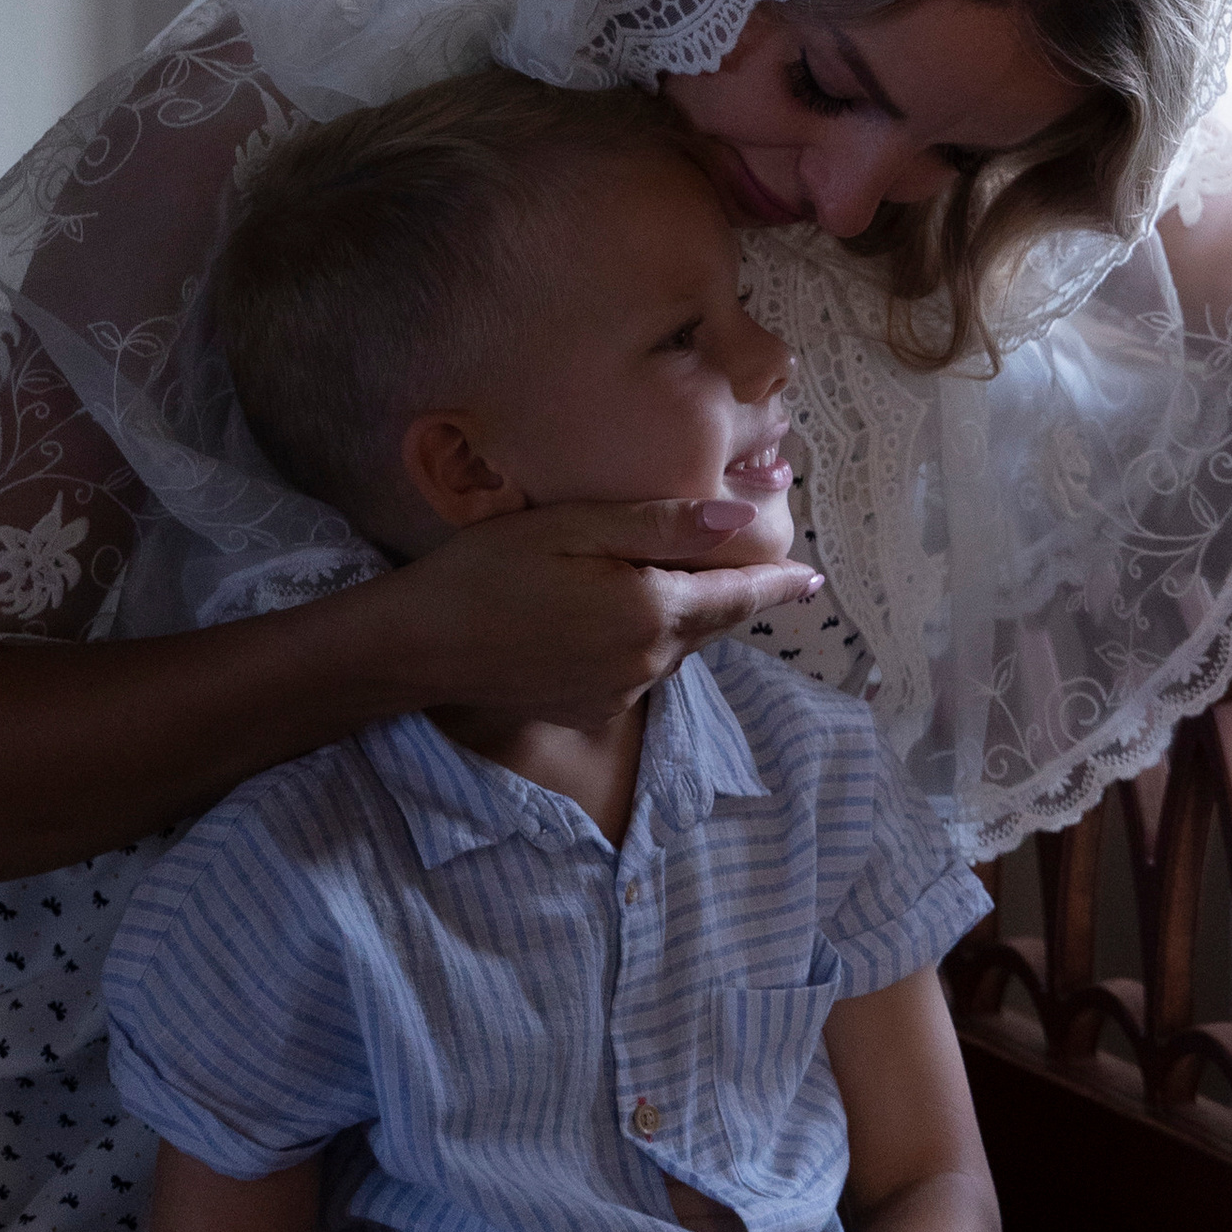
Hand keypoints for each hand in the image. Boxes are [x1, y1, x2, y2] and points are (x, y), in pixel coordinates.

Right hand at [368, 499, 821, 722]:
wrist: (418, 649)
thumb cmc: (490, 570)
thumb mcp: (577, 527)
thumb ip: (663, 525)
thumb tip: (742, 518)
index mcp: (650, 612)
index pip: (736, 597)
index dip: (777, 585)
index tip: (813, 579)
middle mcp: (646, 663)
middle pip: (710, 625)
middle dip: (737, 597)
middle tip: (766, 572)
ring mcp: (618, 695)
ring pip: (676, 648)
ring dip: (691, 619)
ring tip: (697, 587)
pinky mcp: (590, 712)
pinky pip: (641, 671)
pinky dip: (648, 642)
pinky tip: (622, 617)